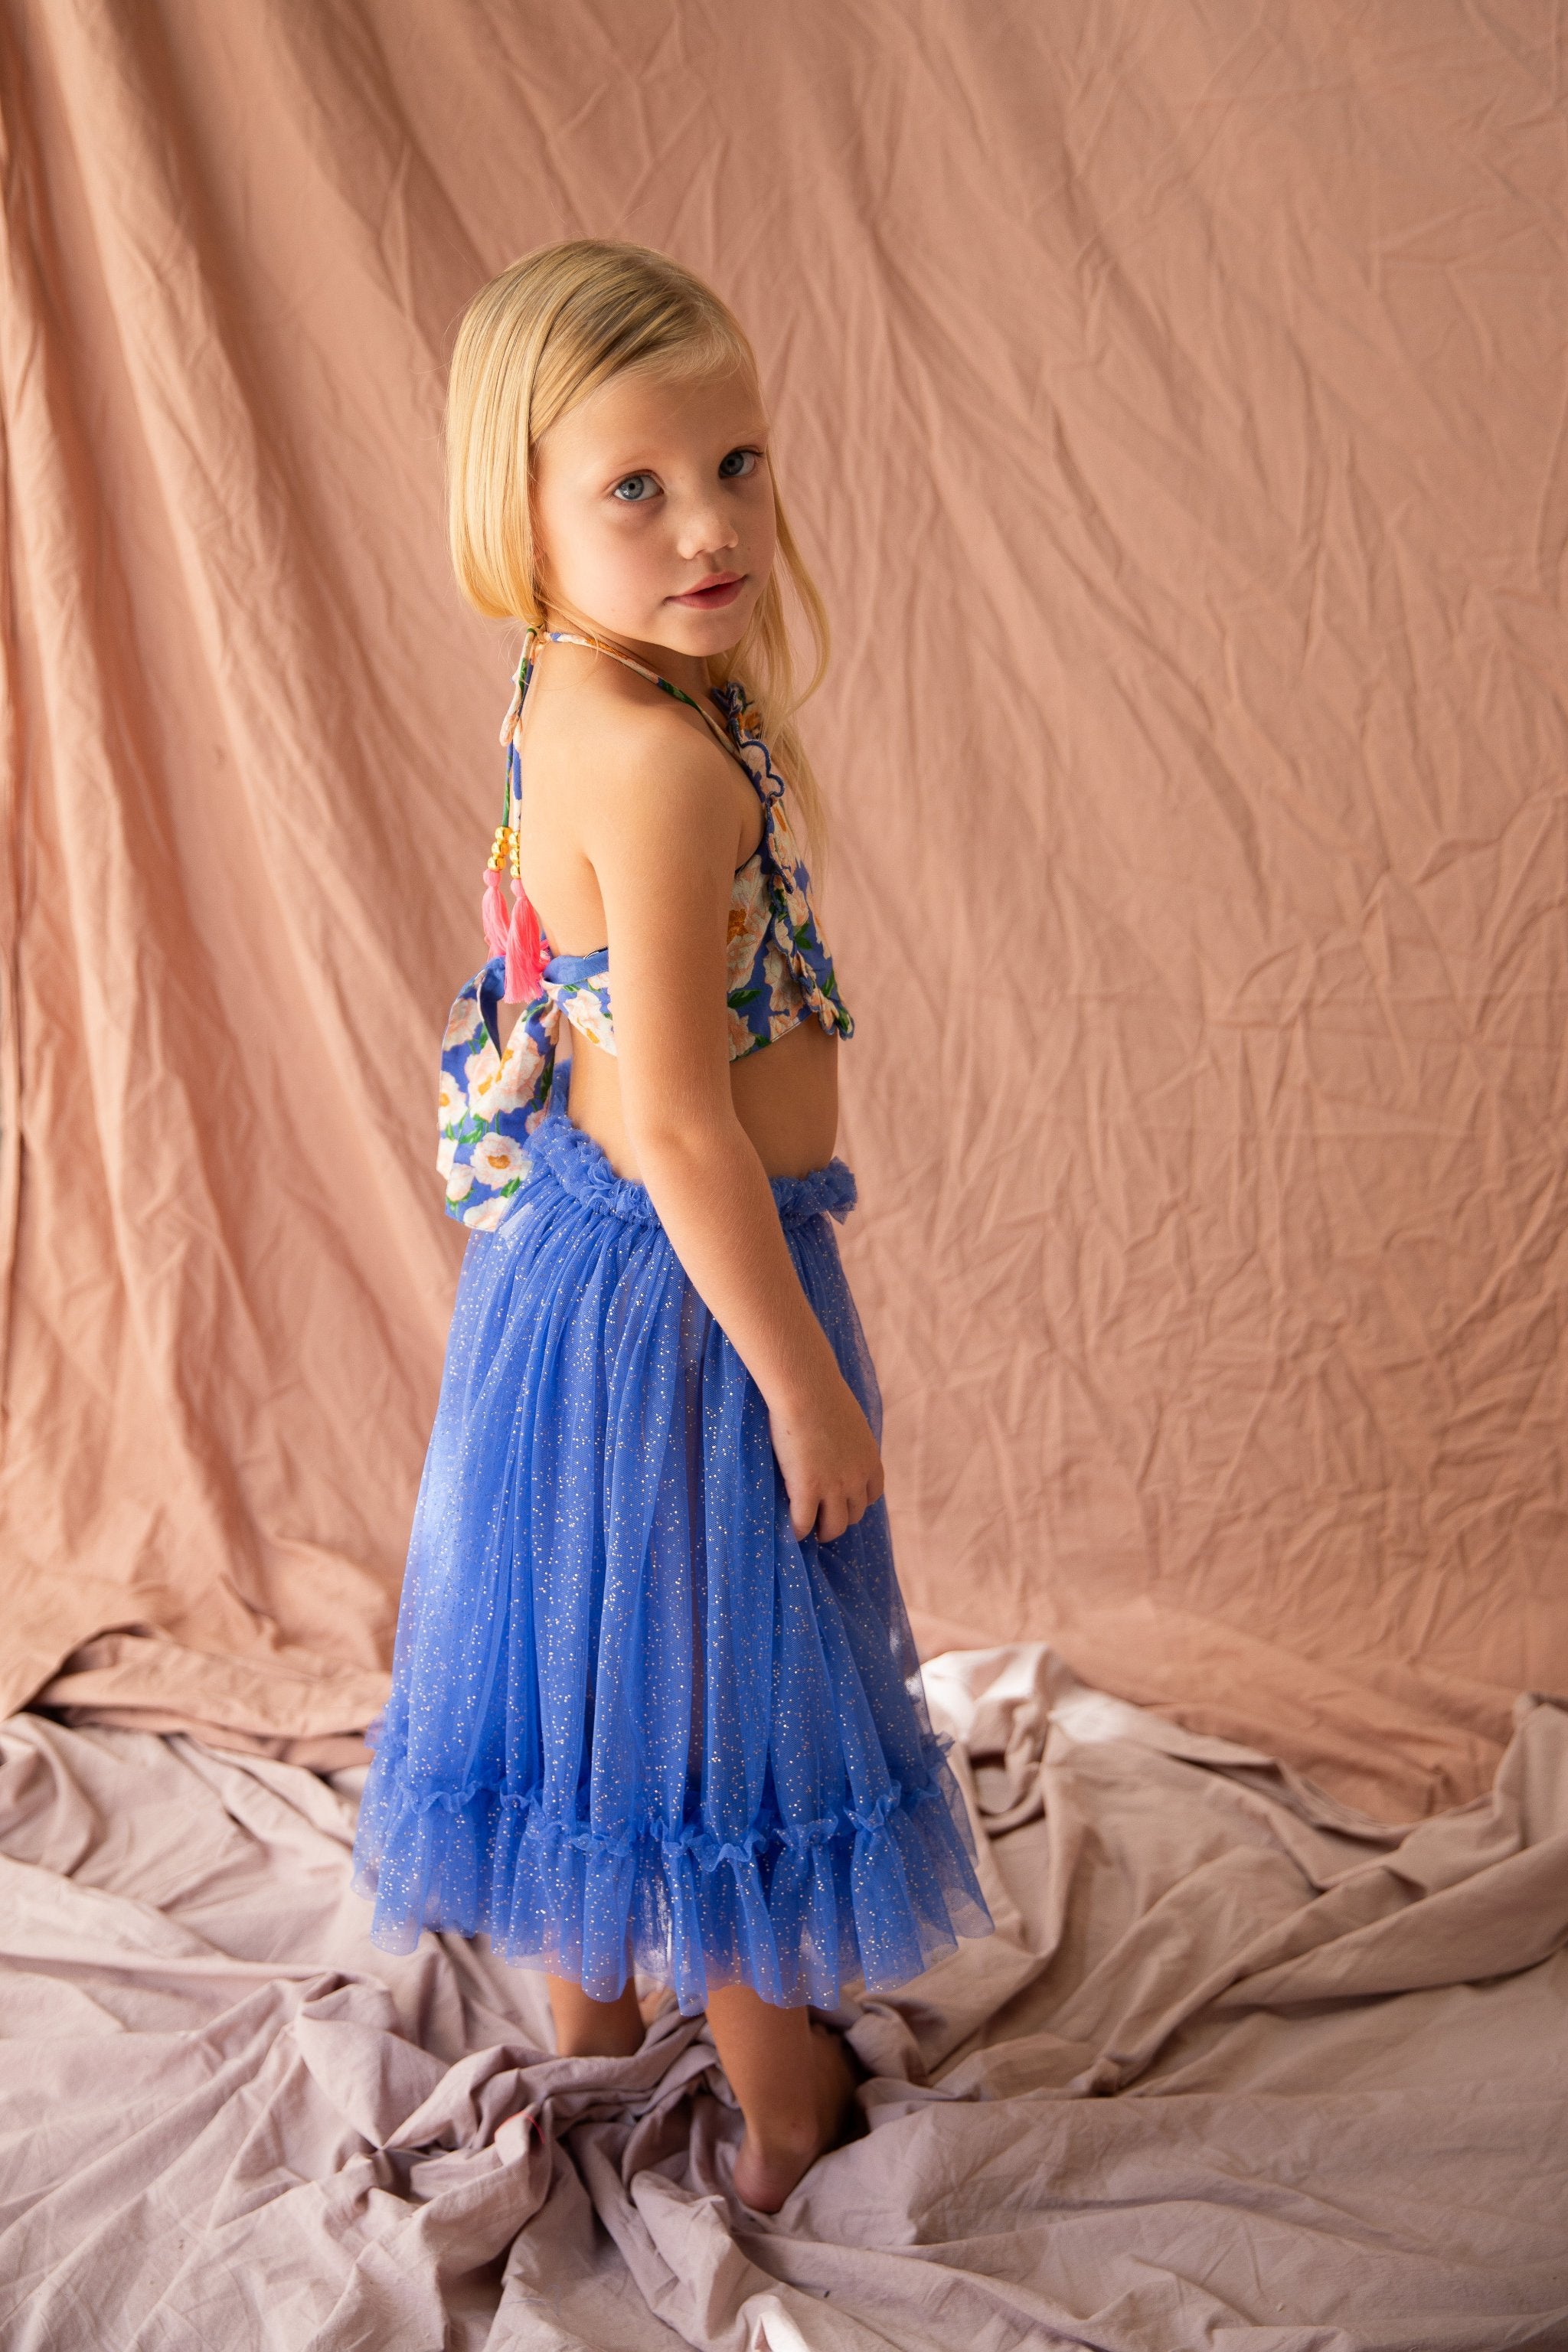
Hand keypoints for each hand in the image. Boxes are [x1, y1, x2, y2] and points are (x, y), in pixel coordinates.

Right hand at [767, 1371, 885, 1543]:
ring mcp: (835, 1486)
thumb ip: (847, 1441)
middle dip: (838, 1518)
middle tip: (819, 1517)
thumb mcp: (849, 1421)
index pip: (871, 1496)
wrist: (806, 1389)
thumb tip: (833, 1443)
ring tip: (807, 1530)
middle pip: (854, 1515)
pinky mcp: (808, 1489)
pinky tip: (789, 1532)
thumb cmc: (821, 1395)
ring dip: (821, 1531)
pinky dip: (797, 1531)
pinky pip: (804, 1523)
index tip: (840, 1501)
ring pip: (834, 1527)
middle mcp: (858, 1478)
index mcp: (870, 1460)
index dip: (855, 1502)